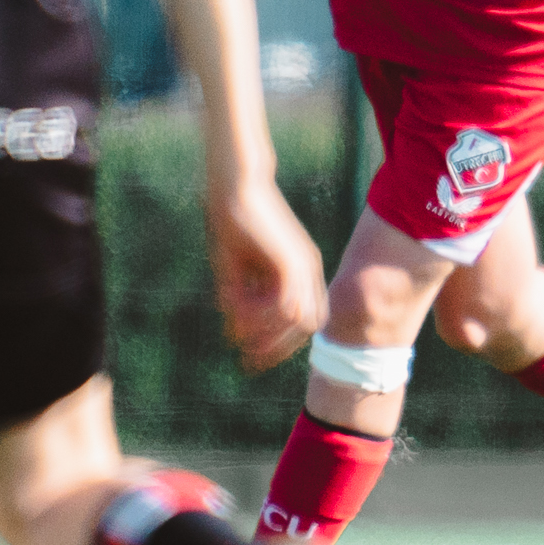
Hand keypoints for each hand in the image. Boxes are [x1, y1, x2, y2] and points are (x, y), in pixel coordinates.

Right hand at [207, 181, 327, 371]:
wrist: (235, 185)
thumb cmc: (232, 223)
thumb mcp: (234, 269)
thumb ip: (239, 300)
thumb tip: (235, 333)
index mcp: (301, 271)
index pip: (309, 318)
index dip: (285, 342)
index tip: (255, 356)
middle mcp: (309, 270)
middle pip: (311, 325)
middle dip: (280, 347)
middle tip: (250, 359)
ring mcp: (304, 265)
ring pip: (300, 320)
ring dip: (267, 333)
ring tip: (238, 332)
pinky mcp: (292, 261)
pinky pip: (287, 305)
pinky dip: (262, 317)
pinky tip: (238, 313)